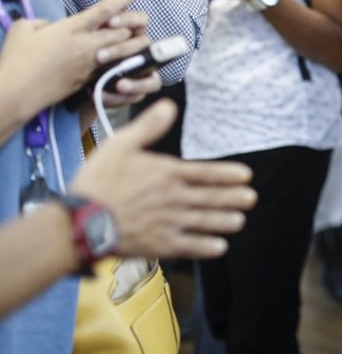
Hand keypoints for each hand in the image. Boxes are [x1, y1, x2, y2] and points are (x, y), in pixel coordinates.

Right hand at [0, 0, 150, 124]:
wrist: (16, 93)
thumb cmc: (16, 60)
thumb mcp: (24, 29)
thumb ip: (42, 23)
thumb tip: (49, 26)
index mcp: (73, 27)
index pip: (106, 7)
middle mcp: (87, 44)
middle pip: (124, 30)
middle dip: (131, 24)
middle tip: (131, 21)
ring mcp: (91, 64)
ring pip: (124, 50)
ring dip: (130, 44)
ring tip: (130, 40)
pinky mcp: (90, 80)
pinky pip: (113, 68)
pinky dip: (118, 62)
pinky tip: (118, 61)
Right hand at [70, 100, 256, 258]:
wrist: (79, 222)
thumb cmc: (97, 182)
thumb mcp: (120, 144)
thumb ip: (148, 126)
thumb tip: (169, 106)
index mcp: (167, 174)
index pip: (206, 173)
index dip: (228, 174)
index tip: (246, 176)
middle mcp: (174, 199)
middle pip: (211, 198)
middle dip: (233, 198)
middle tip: (251, 199)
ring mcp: (168, 223)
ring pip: (204, 222)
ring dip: (224, 221)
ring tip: (240, 221)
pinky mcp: (158, 245)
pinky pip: (189, 246)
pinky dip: (205, 247)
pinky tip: (219, 247)